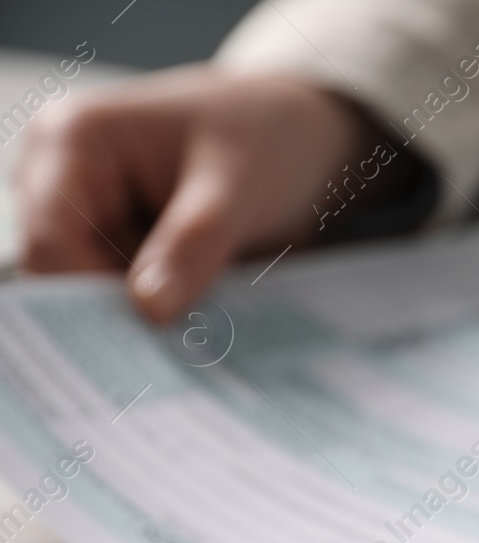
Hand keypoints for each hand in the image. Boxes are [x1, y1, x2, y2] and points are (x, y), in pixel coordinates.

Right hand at [15, 66, 366, 321]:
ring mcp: (84, 209)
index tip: (150, 336)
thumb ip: (191, 245)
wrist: (298, 130)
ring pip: (91, 288)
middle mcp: (58, 174)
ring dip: (142, 314)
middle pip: (60, 270)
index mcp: (71, 139)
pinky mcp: (114, 238)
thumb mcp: (237, 189)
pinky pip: (122, 290)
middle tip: (182, 344)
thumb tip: (148, 310)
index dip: (88, 295)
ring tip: (202, 323)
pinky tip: (200, 315)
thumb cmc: (266, 136)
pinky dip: (159, 307)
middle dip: (117, 309)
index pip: (48, 241)